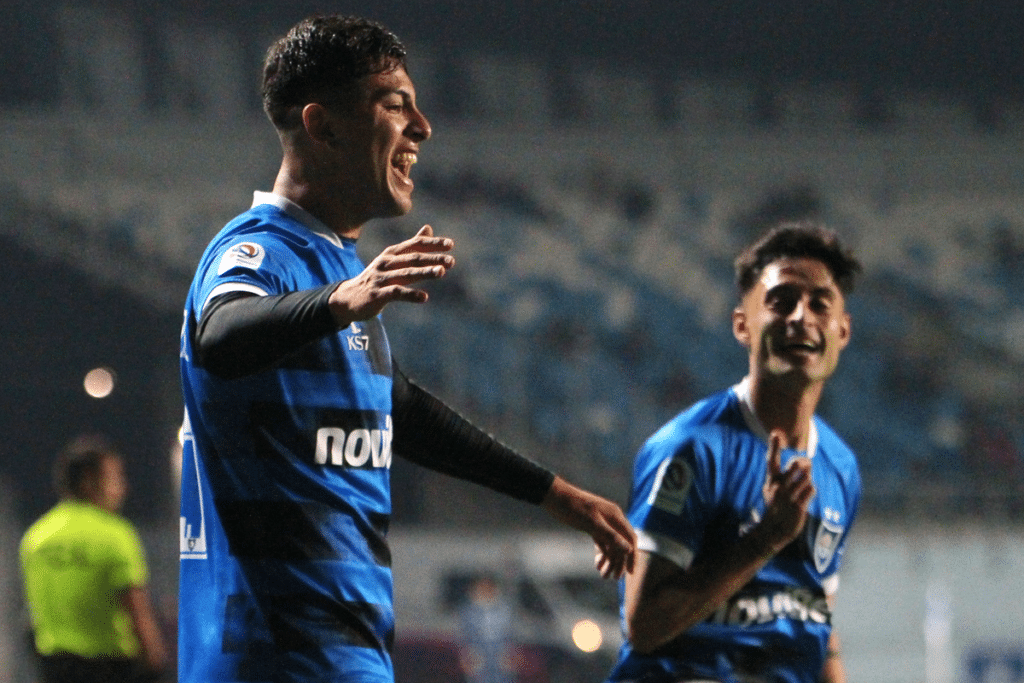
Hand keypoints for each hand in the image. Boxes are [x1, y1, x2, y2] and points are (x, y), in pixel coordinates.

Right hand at [328, 225, 453, 324]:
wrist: (348, 298)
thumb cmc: (376, 278)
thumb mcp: (392, 259)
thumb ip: (411, 246)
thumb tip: (428, 228)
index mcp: (391, 253)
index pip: (415, 244)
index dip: (432, 243)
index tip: (450, 244)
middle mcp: (386, 263)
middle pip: (412, 258)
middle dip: (433, 258)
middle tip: (451, 261)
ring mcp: (381, 278)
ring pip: (405, 273)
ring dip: (424, 272)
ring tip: (441, 272)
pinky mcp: (377, 294)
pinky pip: (396, 293)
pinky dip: (410, 294)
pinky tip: (424, 297)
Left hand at [541, 476, 635, 578]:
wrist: (555, 497)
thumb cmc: (573, 508)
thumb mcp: (592, 523)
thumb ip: (611, 536)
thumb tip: (629, 549)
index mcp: (615, 516)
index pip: (630, 538)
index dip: (632, 556)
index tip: (631, 573)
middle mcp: (612, 519)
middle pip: (621, 543)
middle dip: (618, 562)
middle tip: (613, 578)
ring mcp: (603, 522)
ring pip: (611, 544)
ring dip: (609, 560)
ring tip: (603, 575)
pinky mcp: (593, 525)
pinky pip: (602, 541)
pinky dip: (601, 553)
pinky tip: (597, 564)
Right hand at [756, 430, 814, 554]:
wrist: (774, 530)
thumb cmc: (777, 506)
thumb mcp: (775, 489)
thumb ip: (787, 475)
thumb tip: (804, 461)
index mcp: (771, 481)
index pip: (772, 460)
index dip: (774, 446)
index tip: (775, 433)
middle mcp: (779, 486)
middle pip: (796, 465)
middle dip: (804, 463)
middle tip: (806, 464)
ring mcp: (788, 496)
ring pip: (806, 477)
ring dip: (807, 478)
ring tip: (803, 484)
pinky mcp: (798, 506)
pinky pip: (811, 489)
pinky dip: (810, 490)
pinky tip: (806, 495)